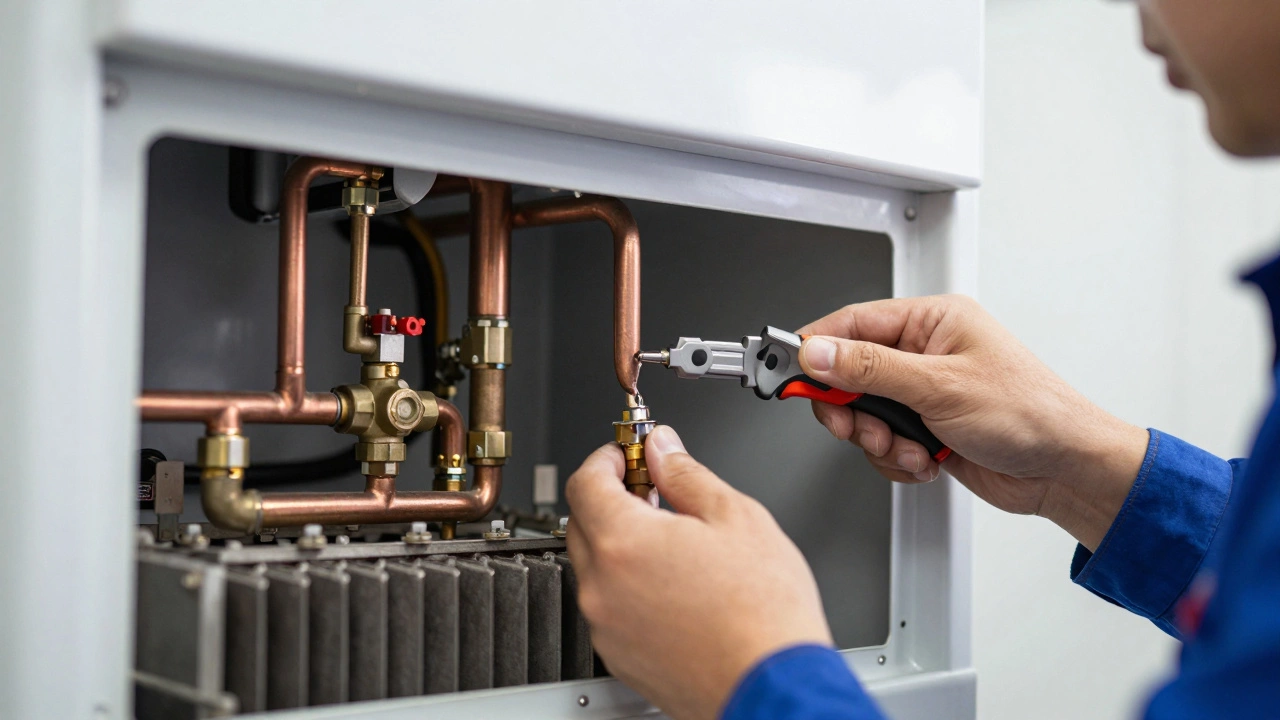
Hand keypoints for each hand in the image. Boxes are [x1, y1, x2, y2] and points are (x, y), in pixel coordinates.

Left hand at [565, 425, 832, 719]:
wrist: (772, 686)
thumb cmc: (762, 613)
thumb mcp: (734, 516)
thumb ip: (686, 473)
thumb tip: (663, 448)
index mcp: (623, 542)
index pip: (584, 481)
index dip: (607, 458)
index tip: (629, 454)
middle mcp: (602, 587)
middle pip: (582, 522)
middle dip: (613, 498)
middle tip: (655, 490)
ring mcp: (606, 627)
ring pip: (596, 568)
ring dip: (621, 545)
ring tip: (674, 542)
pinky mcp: (619, 656)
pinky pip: (609, 607)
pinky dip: (629, 587)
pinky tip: (674, 585)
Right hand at [797, 295, 1149, 550]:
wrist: (1067, 470)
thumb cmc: (1032, 414)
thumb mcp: (941, 386)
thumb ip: (870, 369)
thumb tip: (819, 352)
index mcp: (932, 322)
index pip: (851, 324)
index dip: (816, 350)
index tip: (787, 373)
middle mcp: (926, 353)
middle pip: (849, 373)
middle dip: (852, 410)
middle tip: (856, 427)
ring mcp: (925, 393)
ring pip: (864, 414)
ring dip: (879, 441)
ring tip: (911, 447)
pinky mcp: (927, 428)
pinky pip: (883, 443)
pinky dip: (898, 459)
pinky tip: (928, 460)